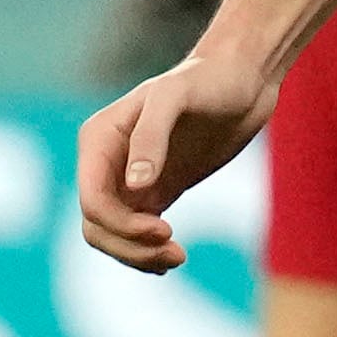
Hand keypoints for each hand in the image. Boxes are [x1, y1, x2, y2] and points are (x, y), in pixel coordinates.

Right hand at [76, 52, 279, 272]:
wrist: (244, 77)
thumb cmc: (209, 77)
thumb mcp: (176, 95)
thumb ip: (151, 136)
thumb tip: (135, 186)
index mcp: (99, 140)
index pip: (93, 200)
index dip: (120, 225)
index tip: (163, 231)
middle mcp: (107, 162)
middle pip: (98, 225)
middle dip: (129, 245)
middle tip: (174, 253)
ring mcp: (131, 179)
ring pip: (114, 234)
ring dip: (138, 255)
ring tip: (177, 258)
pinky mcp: (157, 190)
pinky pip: (138, 231)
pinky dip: (148, 250)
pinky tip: (172, 258)